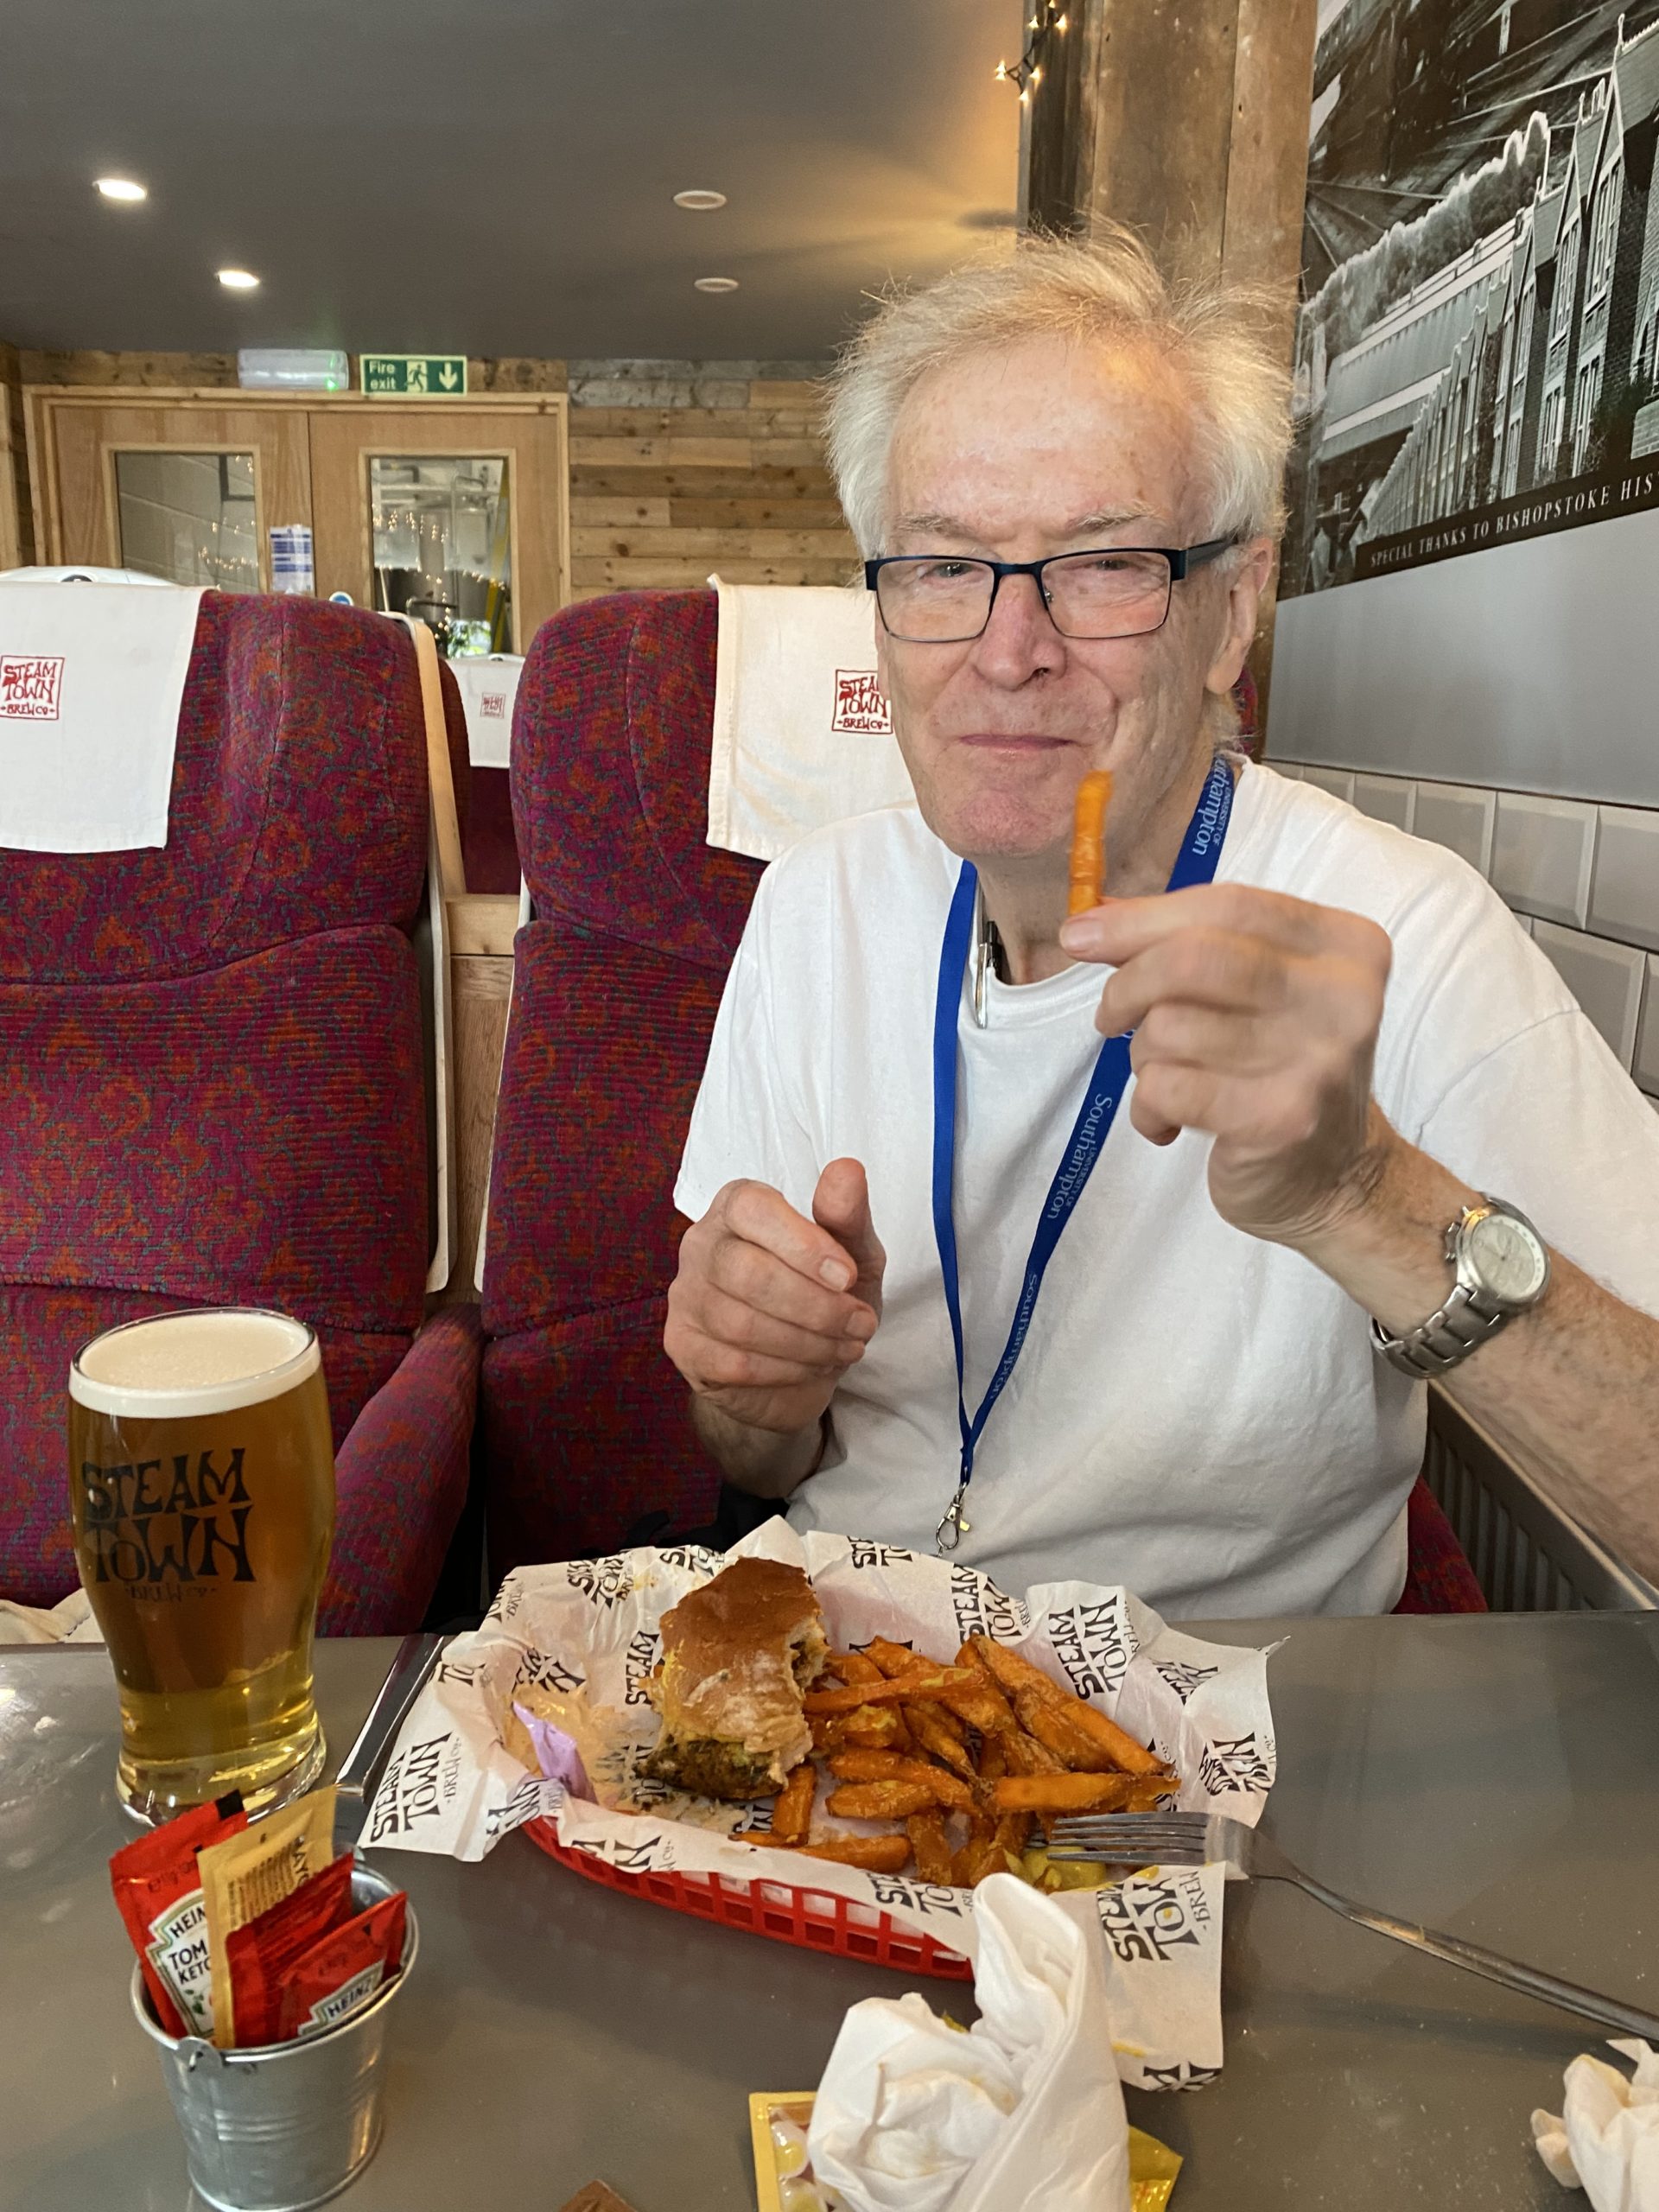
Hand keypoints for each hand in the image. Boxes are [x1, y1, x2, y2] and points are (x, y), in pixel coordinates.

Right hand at [665, 1159, 885, 1435]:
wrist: (799, 1368)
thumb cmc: (824, 1295)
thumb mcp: (854, 1255)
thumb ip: (848, 1216)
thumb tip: (848, 1170)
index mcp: (739, 1206)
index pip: (752, 1208)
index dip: (801, 1243)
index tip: (848, 1276)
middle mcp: (702, 1243)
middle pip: (744, 1271)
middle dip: (815, 1305)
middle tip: (860, 1323)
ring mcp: (685, 1296)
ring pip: (740, 1323)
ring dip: (808, 1342)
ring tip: (847, 1346)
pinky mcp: (683, 1346)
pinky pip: (733, 1363)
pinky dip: (787, 1370)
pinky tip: (813, 1365)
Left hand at [1058, 883, 1392, 1245]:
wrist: (1338, 1179)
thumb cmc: (1279, 1071)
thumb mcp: (1257, 994)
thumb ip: (1188, 944)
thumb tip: (1094, 921)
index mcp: (1344, 946)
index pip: (1229, 905)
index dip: (1144, 918)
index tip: (1080, 935)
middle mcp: (1343, 995)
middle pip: (1195, 959)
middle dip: (1128, 985)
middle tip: (1110, 1018)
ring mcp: (1316, 1059)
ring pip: (1171, 1026)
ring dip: (1143, 1056)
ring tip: (1168, 1080)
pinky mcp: (1281, 1119)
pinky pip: (1167, 1087)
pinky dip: (1147, 1106)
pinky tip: (1169, 1120)